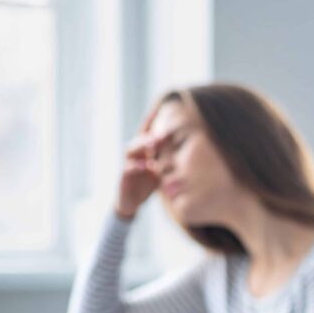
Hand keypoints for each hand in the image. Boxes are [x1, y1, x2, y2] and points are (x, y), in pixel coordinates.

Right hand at [114, 106, 168, 220]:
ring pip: (132, 150)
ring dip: (143, 145)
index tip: (159, 110)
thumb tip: (190, 152)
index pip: (146, 133)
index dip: (150, 121)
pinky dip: (137, 166)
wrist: (131, 202)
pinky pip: (128, 169)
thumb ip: (168, 161)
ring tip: (155, 142)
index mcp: (143, 151)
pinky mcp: (123, 177)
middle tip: (163, 132)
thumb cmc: (147, 184)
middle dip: (151, 134)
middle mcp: (134, 155)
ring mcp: (127, 164)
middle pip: (141, 139)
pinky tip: (147, 166)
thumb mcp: (160, 171)